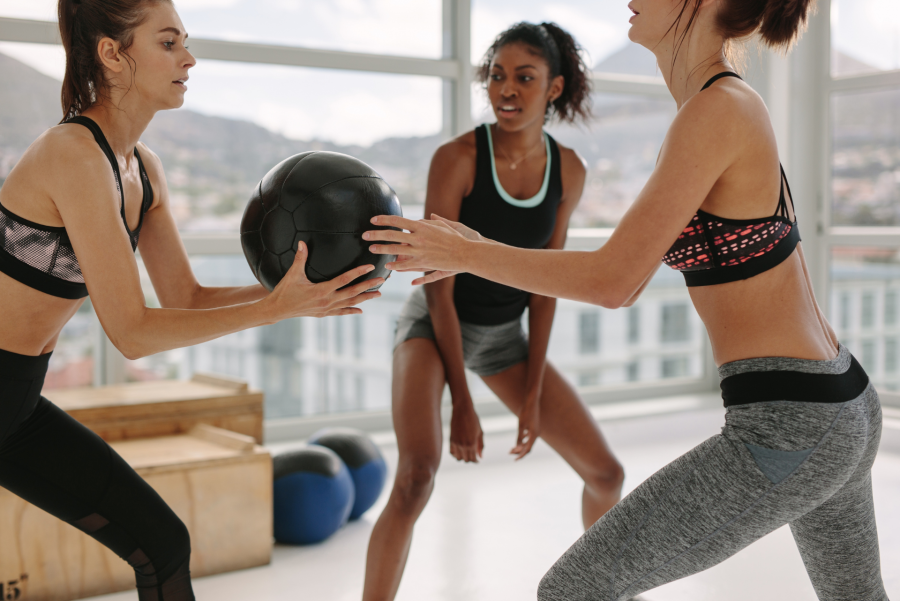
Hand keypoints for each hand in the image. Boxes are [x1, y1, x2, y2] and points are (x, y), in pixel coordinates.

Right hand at [266, 242, 383, 319]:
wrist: (277, 310)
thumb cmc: (284, 291)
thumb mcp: (292, 274)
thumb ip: (300, 258)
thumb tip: (303, 243)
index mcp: (321, 290)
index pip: (344, 280)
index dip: (358, 273)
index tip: (369, 267)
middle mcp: (327, 301)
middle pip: (352, 293)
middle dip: (368, 286)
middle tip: (381, 281)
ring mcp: (326, 309)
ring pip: (350, 303)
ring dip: (365, 299)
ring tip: (378, 294)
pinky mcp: (323, 314)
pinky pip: (341, 312)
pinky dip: (351, 311)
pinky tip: (360, 310)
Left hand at [363, 214, 480, 277]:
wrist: (465, 253)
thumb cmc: (455, 238)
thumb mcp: (443, 225)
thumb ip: (431, 221)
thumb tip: (423, 218)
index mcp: (422, 226)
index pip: (398, 220)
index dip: (384, 220)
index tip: (374, 219)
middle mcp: (418, 238)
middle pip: (392, 236)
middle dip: (377, 234)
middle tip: (365, 234)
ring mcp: (420, 252)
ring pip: (396, 251)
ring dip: (382, 249)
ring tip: (372, 248)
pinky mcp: (423, 263)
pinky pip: (405, 265)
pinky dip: (396, 265)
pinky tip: (388, 265)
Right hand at [450, 400, 483, 462]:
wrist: (462, 410)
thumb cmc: (474, 420)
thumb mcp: (480, 432)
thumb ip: (481, 445)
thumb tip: (480, 457)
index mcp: (472, 443)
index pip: (473, 459)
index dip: (476, 461)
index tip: (477, 460)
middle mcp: (462, 445)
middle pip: (465, 460)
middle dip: (470, 459)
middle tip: (473, 456)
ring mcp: (455, 443)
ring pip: (457, 458)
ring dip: (462, 457)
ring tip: (466, 453)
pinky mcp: (450, 439)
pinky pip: (451, 452)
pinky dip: (455, 454)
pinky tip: (460, 450)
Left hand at [511, 398, 539, 460]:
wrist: (532, 401)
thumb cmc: (526, 412)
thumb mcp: (520, 425)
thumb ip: (519, 437)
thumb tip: (517, 447)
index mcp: (534, 434)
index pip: (528, 449)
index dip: (521, 455)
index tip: (514, 459)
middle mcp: (537, 434)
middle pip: (528, 446)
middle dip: (519, 451)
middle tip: (509, 452)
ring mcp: (536, 430)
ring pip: (529, 441)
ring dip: (521, 445)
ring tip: (512, 448)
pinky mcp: (535, 427)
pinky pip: (530, 436)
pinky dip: (524, 439)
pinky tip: (520, 439)